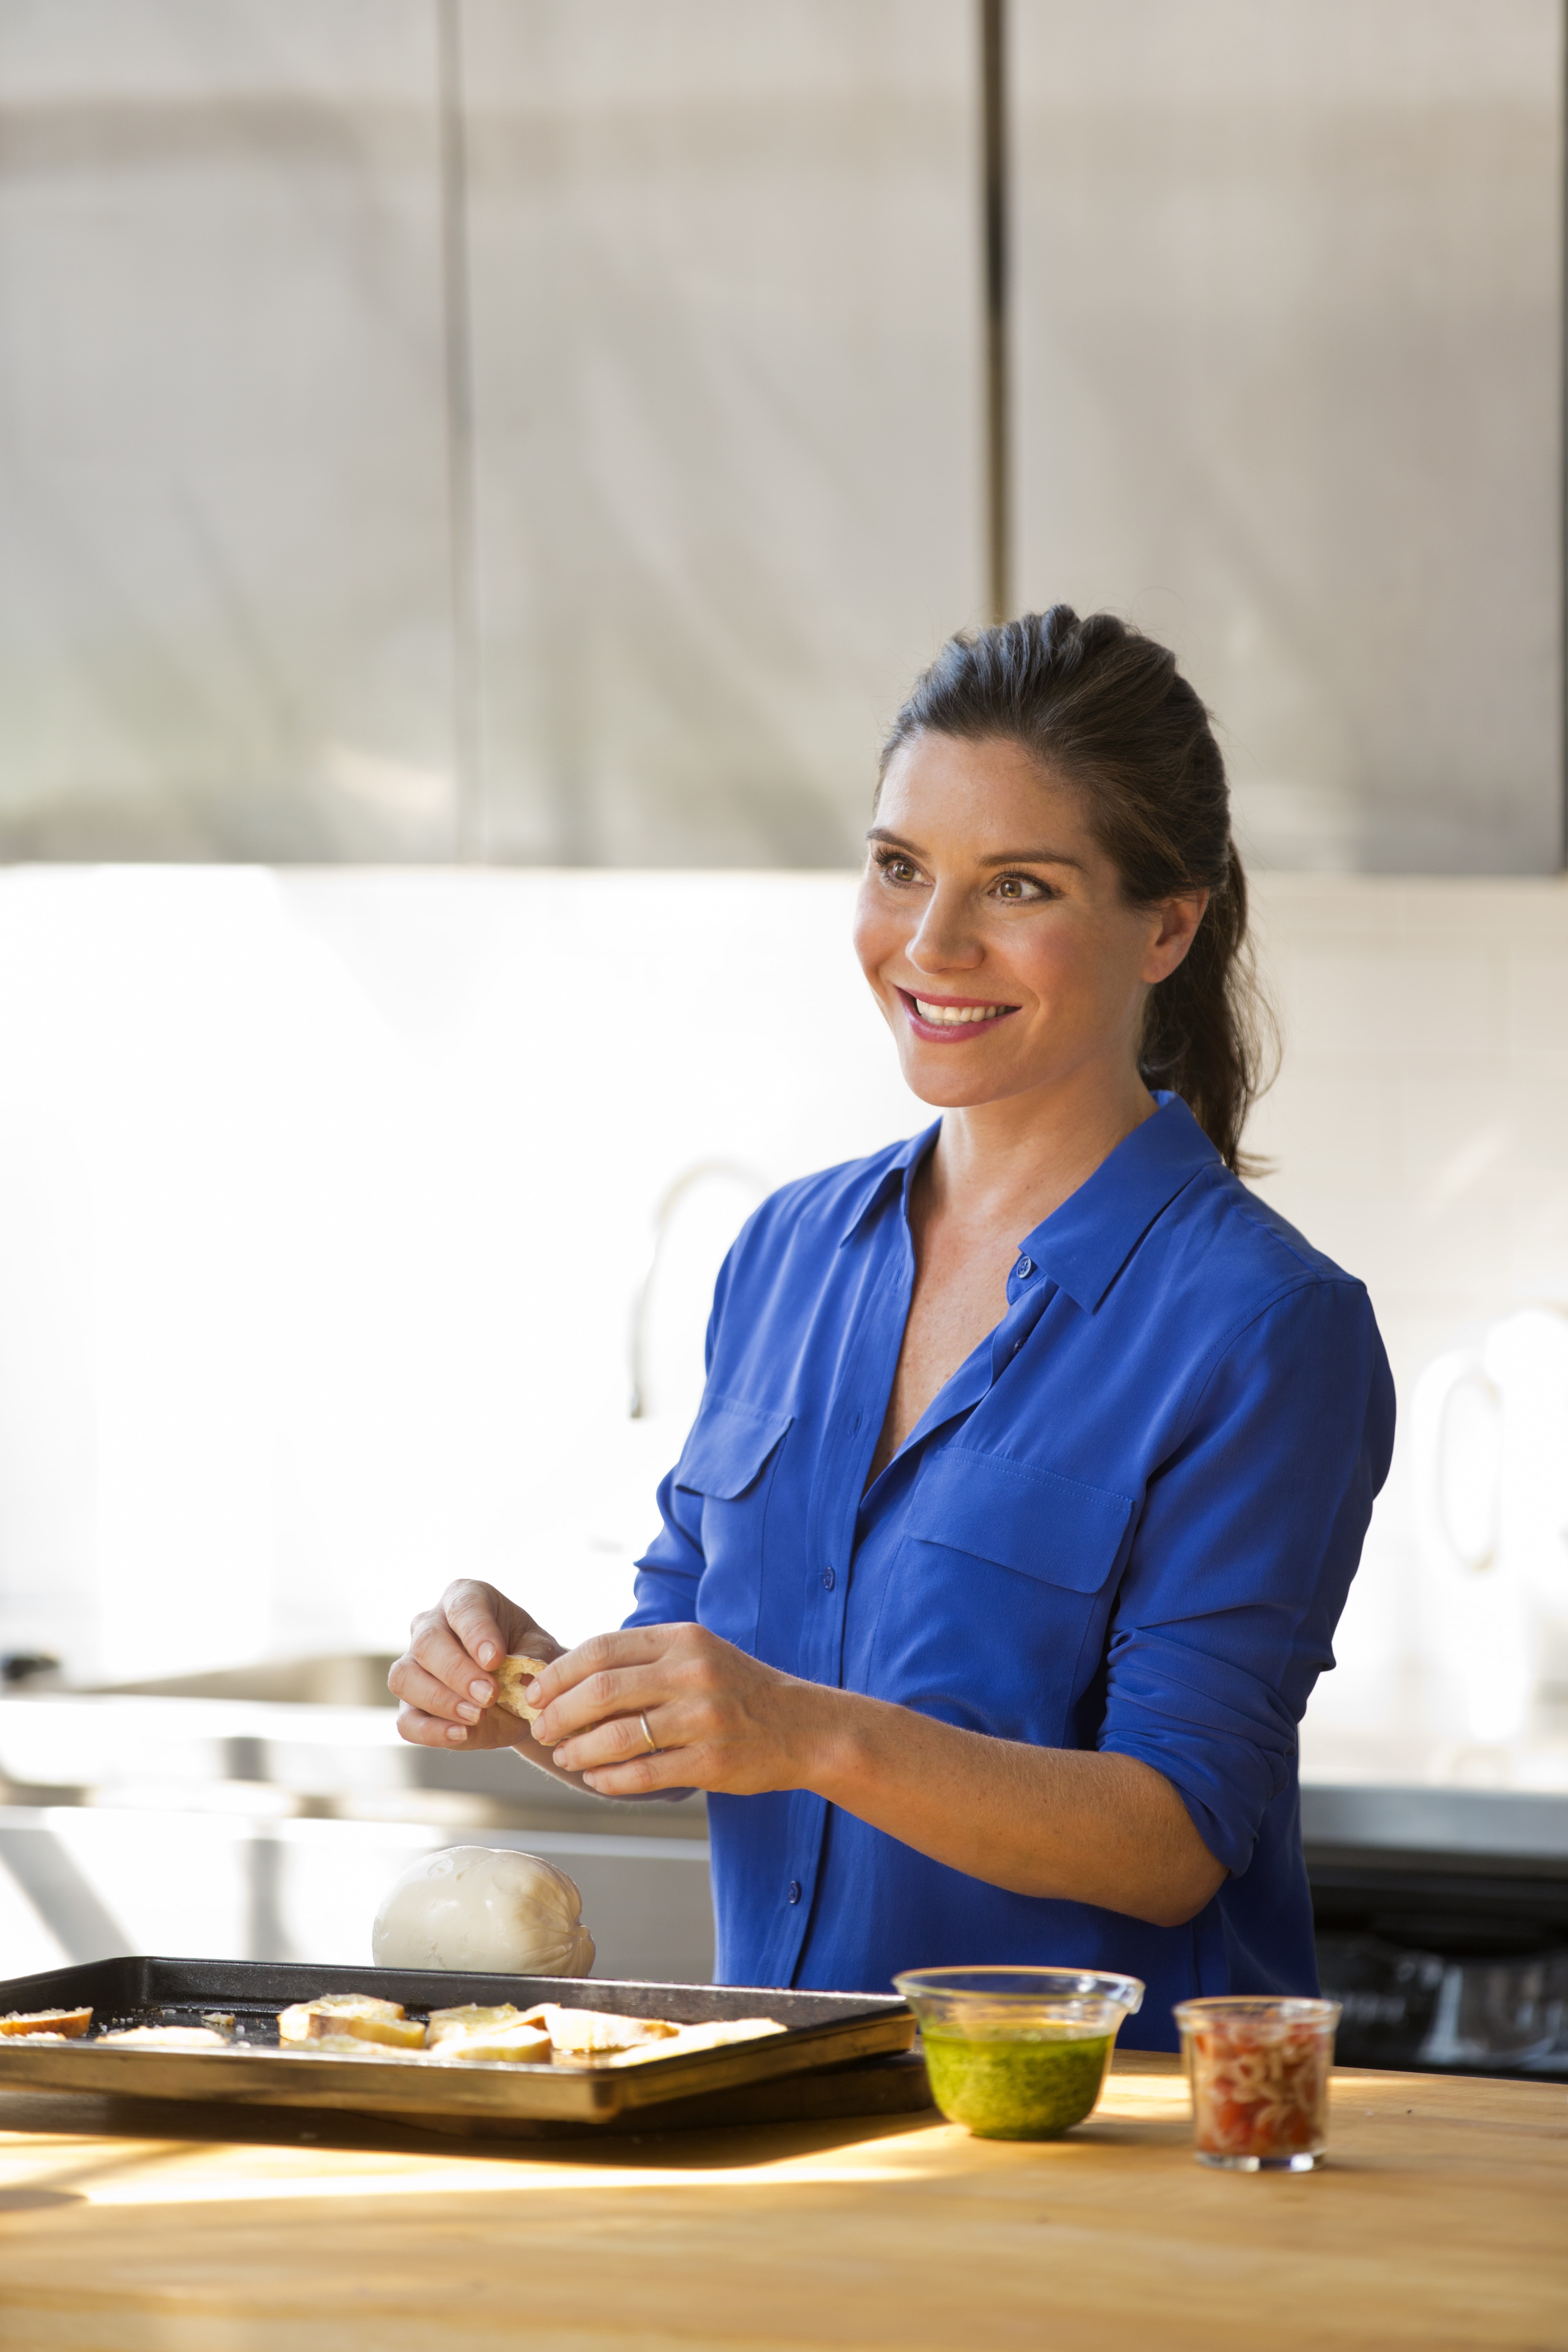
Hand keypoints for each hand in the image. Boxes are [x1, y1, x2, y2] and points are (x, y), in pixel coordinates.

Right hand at [389, 1579, 563, 1750]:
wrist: (521, 1690)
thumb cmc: (527, 1656)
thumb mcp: (540, 1651)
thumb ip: (534, 1660)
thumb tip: (525, 1680)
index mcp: (466, 1599)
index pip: (463, 1609)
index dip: (476, 1633)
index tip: (494, 1659)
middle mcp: (431, 1626)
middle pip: (427, 1643)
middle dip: (458, 1672)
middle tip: (489, 1694)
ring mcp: (413, 1664)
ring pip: (405, 1678)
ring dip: (440, 1700)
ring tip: (476, 1716)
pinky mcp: (411, 1704)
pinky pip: (405, 1720)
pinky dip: (430, 1731)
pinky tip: (460, 1734)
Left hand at [527, 1622, 831, 1797]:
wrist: (804, 1727)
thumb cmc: (738, 1689)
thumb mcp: (697, 1654)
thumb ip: (644, 1659)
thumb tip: (572, 1677)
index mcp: (683, 1639)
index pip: (602, 1649)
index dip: (559, 1672)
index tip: (536, 1692)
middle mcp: (692, 1673)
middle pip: (601, 1691)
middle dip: (559, 1714)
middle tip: (542, 1729)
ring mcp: (703, 1719)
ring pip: (617, 1737)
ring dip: (579, 1751)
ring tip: (565, 1756)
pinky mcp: (711, 1762)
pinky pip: (643, 1774)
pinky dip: (610, 1779)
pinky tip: (596, 1779)